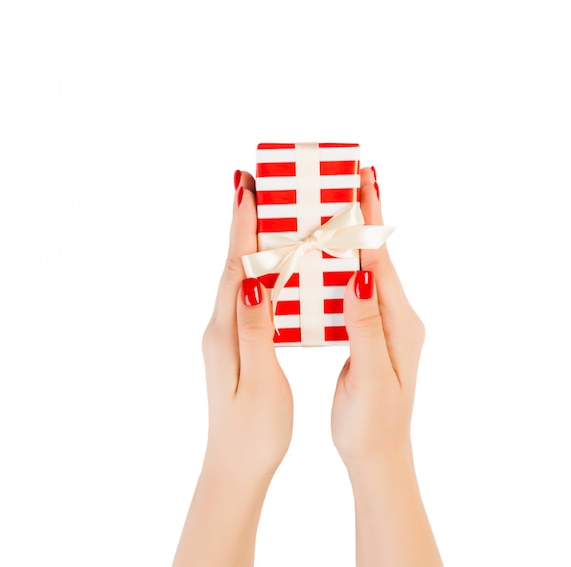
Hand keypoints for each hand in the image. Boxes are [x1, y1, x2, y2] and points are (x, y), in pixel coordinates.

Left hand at [202, 171, 292, 477]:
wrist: (233, 465)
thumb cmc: (253, 431)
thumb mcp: (259, 382)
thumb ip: (256, 331)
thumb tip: (253, 282)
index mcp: (226, 331)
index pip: (236, 268)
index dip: (243, 227)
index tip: (247, 189)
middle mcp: (221, 326)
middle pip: (234, 263)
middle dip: (243, 222)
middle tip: (250, 184)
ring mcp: (226, 333)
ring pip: (240, 277)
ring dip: (250, 242)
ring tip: (263, 211)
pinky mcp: (237, 342)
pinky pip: (248, 294)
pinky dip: (258, 270)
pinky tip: (270, 264)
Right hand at [331, 167, 441, 566]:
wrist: (380, 455)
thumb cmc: (373, 425)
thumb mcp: (373, 379)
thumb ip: (367, 328)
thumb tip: (361, 278)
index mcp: (400, 323)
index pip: (381, 260)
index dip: (370, 219)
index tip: (363, 179)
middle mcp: (397, 315)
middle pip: (378, 253)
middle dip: (367, 212)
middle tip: (356, 173)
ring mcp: (386, 321)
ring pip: (367, 266)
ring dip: (355, 232)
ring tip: (339, 201)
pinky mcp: (371, 330)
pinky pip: (357, 286)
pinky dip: (345, 261)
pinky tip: (329, 251)